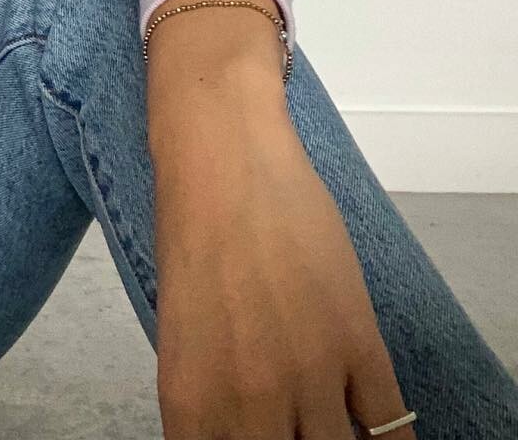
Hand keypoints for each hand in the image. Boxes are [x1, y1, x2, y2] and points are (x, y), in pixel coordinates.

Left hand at [151, 102, 415, 438]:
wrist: (224, 158)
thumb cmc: (191, 232)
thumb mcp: (181, 328)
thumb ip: (209, 394)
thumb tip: (236, 428)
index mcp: (190, 398)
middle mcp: (248, 399)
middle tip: (295, 431)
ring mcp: (308, 375)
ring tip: (326, 425)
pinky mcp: (357, 344)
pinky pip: (389, 428)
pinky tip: (377, 436)